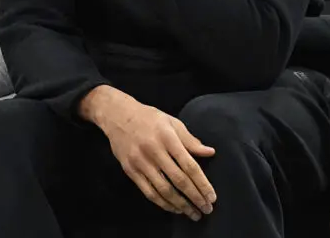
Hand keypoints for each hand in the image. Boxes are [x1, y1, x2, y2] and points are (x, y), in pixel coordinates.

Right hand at [80, 86, 216, 219]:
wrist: (117, 115)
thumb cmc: (148, 118)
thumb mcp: (172, 122)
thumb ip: (190, 140)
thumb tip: (210, 152)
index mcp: (168, 138)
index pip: (189, 166)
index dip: (202, 184)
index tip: (212, 197)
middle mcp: (154, 151)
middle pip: (179, 180)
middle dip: (195, 198)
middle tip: (206, 209)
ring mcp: (140, 162)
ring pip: (164, 190)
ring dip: (180, 205)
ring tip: (192, 213)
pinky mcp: (130, 170)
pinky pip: (148, 192)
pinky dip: (163, 203)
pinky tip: (174, 208)